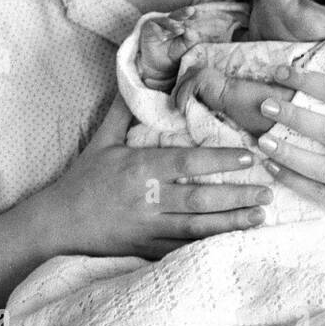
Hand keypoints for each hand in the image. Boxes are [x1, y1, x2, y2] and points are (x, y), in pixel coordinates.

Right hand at [32, 93, 274, 259]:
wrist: (56, 224)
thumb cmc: (81, 180)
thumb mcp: (101, 141)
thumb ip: (123, 111)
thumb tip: (137, 76)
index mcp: (140, 168)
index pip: (187, 162)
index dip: (219, 160)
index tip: (248, 157)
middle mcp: (148, 199)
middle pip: (200, 198)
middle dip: (237, 196)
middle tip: (268, 191)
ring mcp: (149, 228)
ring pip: (198, 227)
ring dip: (232, 222)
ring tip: (261, 216)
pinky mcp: (147, 250)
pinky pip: (184, 250)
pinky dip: (210, 247)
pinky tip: (234, 242)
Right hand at [137, 5, 240, 85]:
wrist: (158, 65)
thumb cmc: (173, 54)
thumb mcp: (186, 47)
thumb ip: (190, 38)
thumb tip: (190, 30)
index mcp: (179, 24)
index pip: (186, 17)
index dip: (192, 15)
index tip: (199, 13)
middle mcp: (169, 22)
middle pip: (176, 15)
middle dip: (183, 13)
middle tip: (190, 10)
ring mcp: (158, 24)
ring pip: (165, 21)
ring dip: (172, 25)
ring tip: (180, 30)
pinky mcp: (148, 28)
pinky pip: (152, 27)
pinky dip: (158, 33)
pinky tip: (163, 38)